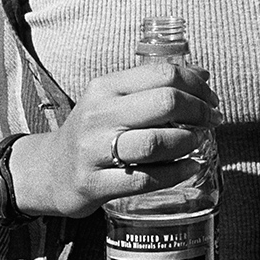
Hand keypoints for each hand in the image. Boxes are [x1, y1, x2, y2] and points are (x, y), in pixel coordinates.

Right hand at [11, 62, 221, 218]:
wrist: (47, 171)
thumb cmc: (93, 131)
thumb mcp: (113, 99)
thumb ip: (153, 86)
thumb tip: (204, 75)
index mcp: (105, 88)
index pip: (162, 74)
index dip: (196, 85)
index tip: (211, 98)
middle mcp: (98, 116)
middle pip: (165, 103)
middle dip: (198, 111)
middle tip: (211, 121)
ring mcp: (93, 152)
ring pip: (156, 142)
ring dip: (187, 142)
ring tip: (196, 143)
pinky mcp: (94, 185)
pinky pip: (146, 179)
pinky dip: (176, 173)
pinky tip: (189, 167)